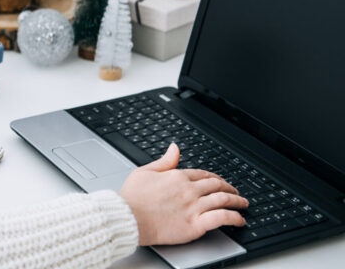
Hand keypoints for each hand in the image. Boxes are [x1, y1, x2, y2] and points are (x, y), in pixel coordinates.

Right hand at [118, 143, 247, 245]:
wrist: (127, 217)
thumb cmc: (132, 197)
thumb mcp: (144, 171)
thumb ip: (164, 160)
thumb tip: (174, 147)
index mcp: (177, 176)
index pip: (203, 174)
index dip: (215, 178)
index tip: (220, 182)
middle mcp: (189, 190)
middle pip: (217, 185)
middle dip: (230, 188)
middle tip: (236, 193)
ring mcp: (194, 207)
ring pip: (223, 200)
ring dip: (237, 202)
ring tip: (243, 204)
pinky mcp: (195, 224)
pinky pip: (222, 218)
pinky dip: (234, 218)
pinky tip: (239, 220)